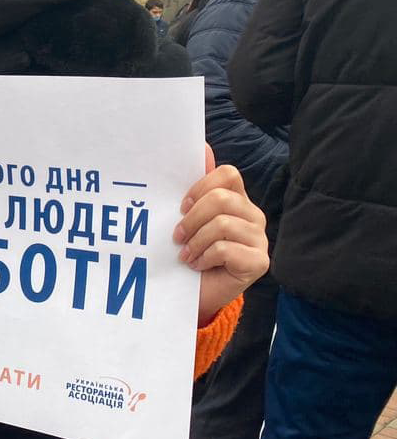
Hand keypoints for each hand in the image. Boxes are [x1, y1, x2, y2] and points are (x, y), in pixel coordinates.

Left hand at [175, 144, 268, 325]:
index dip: (201, 187)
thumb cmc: (189, 251)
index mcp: (237, 199)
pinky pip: (226, 248)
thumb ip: (194, 186)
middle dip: (192, 218)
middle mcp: (253, 215)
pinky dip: (205, 256)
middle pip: (222, 199)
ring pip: (222, 224)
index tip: (181, 206)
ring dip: (195, 241)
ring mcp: (260, 239)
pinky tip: (198, 264)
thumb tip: (202, 146)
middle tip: (177, 236)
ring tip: (187, 254)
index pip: (227, 174)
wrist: (194, 292)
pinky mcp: (259, 262)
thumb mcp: (186, 218)